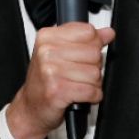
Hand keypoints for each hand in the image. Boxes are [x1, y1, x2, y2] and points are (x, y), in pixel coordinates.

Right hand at [8, 23, 115, 138]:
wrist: (31, 106)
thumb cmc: (45, 81)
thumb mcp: (61, 53)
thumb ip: (86, 41)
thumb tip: (107, 33)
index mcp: (47, 37)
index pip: (88, 31)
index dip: (93, 44)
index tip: (84, 54)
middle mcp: (47, 52)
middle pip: (94, 53)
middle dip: (93, 66)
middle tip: (79, 73)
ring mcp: (51, 71)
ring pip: (95, 73)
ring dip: (93, 84)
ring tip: (78, 84)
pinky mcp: (58, 91)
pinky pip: (91, 91)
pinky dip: (92, 96)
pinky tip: (80, 95)